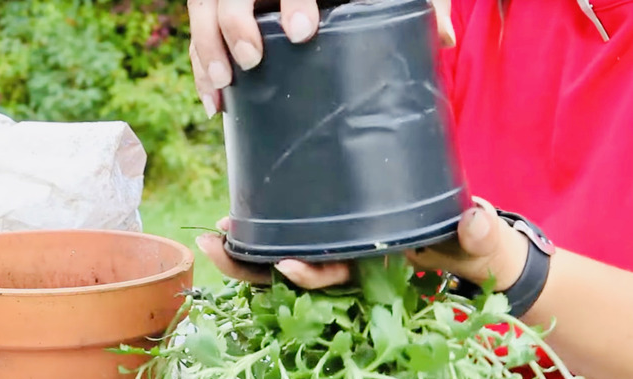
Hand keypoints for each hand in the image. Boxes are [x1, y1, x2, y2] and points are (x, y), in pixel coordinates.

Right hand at [187, 0, 455, 118]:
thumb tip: (446, 40)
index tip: (304, 31)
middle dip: (234, 23)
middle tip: (252, 60)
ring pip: (204, 9)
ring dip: (206, 48)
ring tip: (223, 88)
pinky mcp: (223, 11)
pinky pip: (198, 34)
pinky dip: (199, 67)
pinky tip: (213, 102)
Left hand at [195, 197, 529, 290]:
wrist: (471, 240)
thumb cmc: (475, 246)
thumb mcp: (480, 244)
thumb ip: (478, 236)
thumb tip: (475, 219)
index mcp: (376, 269)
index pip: (336, 278)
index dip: (309, 276)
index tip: (282, 264)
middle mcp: (350, 260)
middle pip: (292, 272)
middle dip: (250, 266)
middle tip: (213, 244)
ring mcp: (340, 245)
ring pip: (284, 254)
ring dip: (246, 247)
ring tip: (213, 231)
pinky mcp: (338, 227)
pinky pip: (296, 232)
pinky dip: (267, 227)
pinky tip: (239, 215)